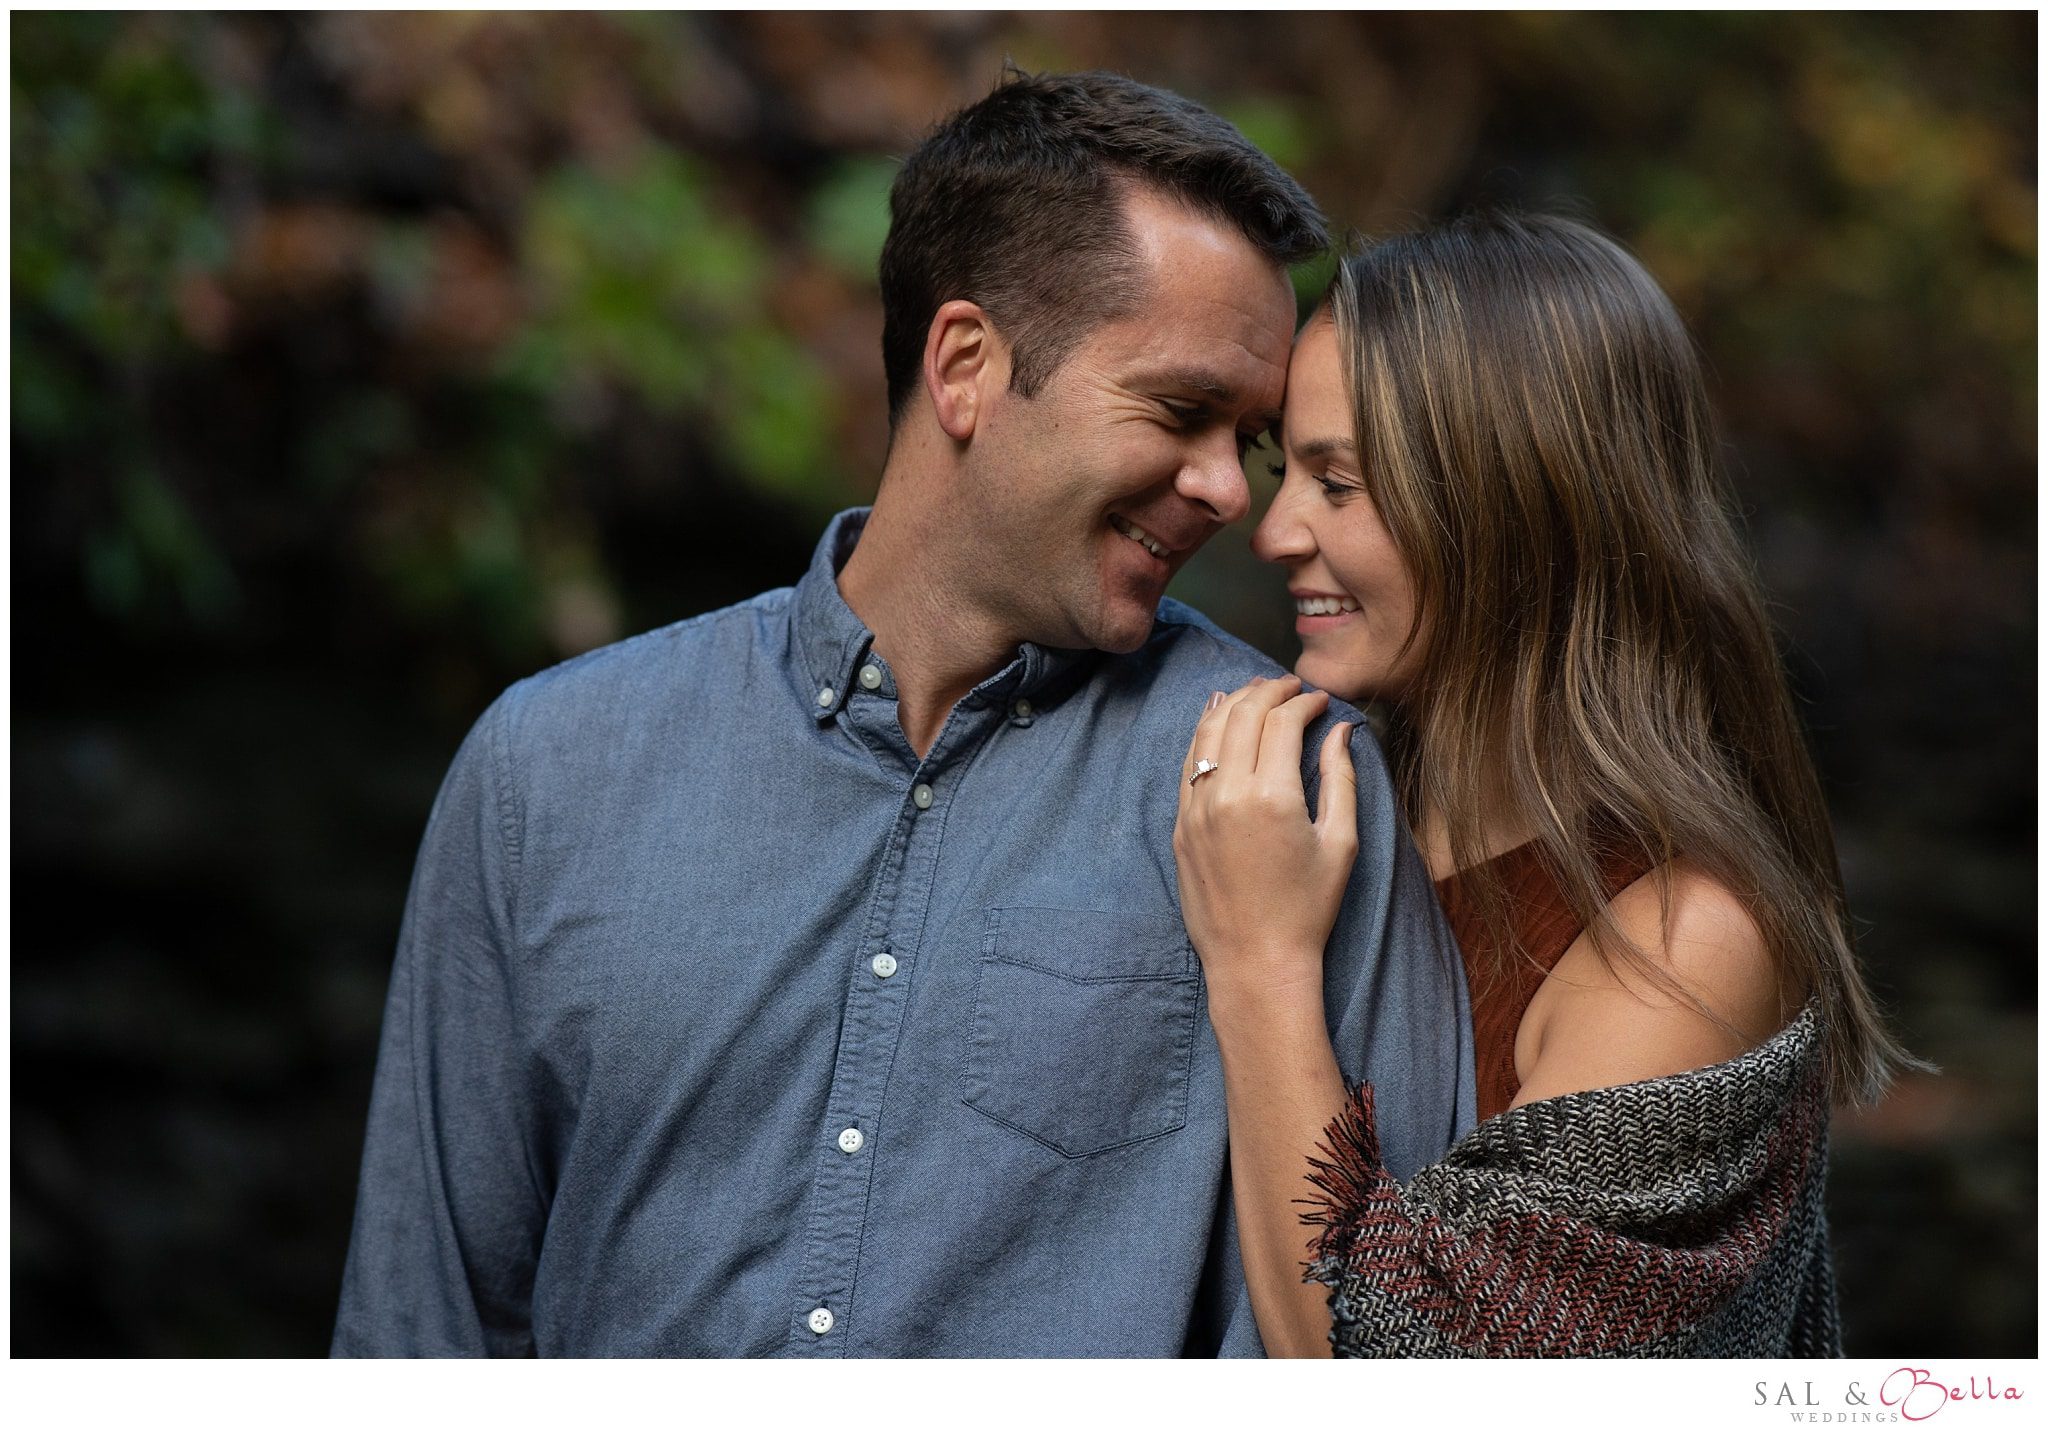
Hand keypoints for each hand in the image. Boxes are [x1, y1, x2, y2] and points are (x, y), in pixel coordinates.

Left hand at [1172, 676, 1358, 1020]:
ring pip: (1208, 731)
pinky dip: (1203, 731)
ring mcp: (1196, 809)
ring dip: (1233, 702)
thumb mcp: (1340, 843)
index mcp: (1272, 798)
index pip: (1282, 722)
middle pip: (1242, 715)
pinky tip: (1217, 714)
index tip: (1321, 701)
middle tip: (1291, 685)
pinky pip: (1189, 762)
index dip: (1304, 702)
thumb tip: (1340, 731)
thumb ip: (1341, 779)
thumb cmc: (1308, 909)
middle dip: (1269, 691)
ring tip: (1257, 690)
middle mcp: (1227, 795)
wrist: (1256, 960)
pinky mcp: (1180, 824)